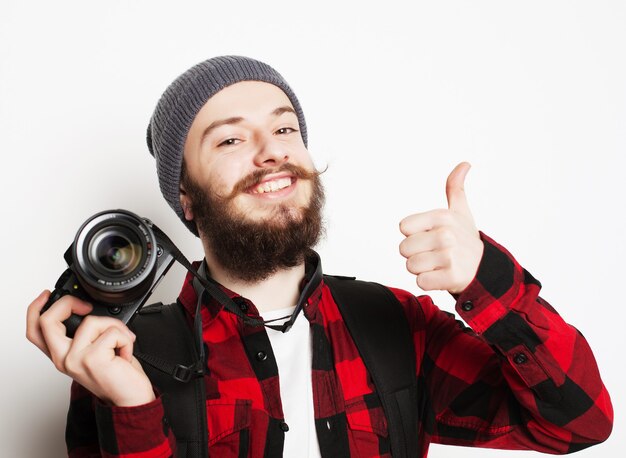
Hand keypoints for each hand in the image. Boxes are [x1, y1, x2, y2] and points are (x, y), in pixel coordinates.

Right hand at [26, 291, 154, 406]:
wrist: (131, 398)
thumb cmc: (117, 375)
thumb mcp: (95, 351)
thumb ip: (84, 335)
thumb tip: (88, 310)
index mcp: (62, 355)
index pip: (35, 331)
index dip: (36, 308)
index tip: (47, 295)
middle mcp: (63, 359)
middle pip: (48, 320)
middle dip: (68, 303)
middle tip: (87, 307)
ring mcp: (75, 359)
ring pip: (91, 321)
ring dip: (115, 327)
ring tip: (121, 343)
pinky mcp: (92, 359)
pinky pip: (112, 332)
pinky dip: (126, 338)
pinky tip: (125, 353)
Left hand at [399, 162, 483, 293]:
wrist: (485, 268)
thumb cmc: (465, 239)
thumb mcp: (460, 211)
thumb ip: (455, 187)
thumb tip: (464, 164)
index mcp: (442, 216)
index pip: (403, 227)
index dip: (413, 235)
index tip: (429, 236)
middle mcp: (446, 234)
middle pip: (404, 249)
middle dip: (415, 254)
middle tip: (434, 253)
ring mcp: (450, 256)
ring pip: (411, 266)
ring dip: (421, 269)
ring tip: (438, 265)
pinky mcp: (451, 277)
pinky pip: (421, 282)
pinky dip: (429, 282)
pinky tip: (442, 276)